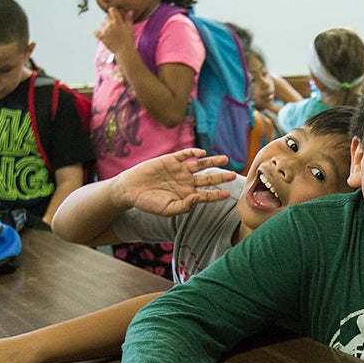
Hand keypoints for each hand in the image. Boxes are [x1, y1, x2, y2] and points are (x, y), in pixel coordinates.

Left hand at [94, 7, 136, 57]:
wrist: (125, 51)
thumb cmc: (129, 40)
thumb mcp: (130, 29)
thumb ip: (129, 19)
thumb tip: (130, 12)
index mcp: (118, 22)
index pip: (112, 10)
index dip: (113, 11)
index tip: (114, 15)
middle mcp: (110, 25)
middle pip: (106, 17)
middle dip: (110, 20)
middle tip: (114, 27)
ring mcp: (105, 31)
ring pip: (101, 24)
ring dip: (104, 26)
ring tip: (110, 32)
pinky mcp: (102, 37)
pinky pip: (96, 32)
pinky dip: (98, 32)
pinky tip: (102, 34)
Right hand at [113, 148, 236, 216]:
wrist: (130, 190)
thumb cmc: (148, 203)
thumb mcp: (167, 209)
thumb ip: (184, 206)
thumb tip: (198, 198)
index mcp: (187, 194)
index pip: (206, 195)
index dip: (217, 195)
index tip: (228, 194)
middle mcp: (186, 181)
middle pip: (208, 178)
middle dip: (221, 177)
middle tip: (233, 175)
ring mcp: (179, 170)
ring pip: (200, 164)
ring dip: (213, 161)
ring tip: (225, 158)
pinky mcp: (170, 160)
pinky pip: (185, 155)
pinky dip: (194, 153)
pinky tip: (202, 154)